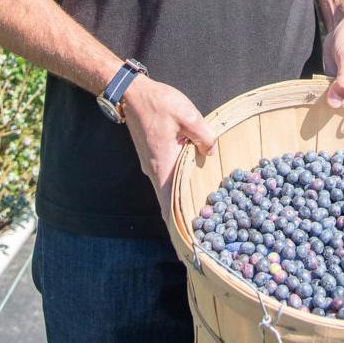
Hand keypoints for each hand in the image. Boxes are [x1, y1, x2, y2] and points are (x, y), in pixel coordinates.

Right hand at [122, 76, 215, 222]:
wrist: (132, 94)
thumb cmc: (158, 104)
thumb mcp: (188, 116)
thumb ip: (204, 136)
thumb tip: (211, 152)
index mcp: (163, 166)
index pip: (169, 207)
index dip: (178, 229)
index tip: (186, 248)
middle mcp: (154, 171)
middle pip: (168, 204)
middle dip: (183, 219)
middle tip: (202, 233)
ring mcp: (151, 165)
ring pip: (167, 191)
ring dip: (181, 202)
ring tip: (200, 212)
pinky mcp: (152, 157)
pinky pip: (166, 178)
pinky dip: (177, 187)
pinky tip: (191, 184)